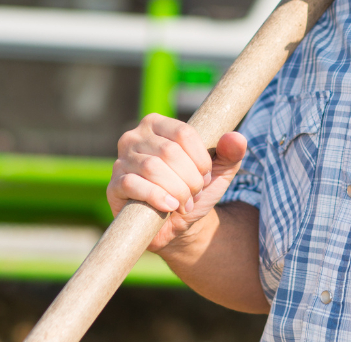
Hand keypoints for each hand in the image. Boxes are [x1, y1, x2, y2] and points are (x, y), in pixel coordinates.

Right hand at [108, 114, 248, 251]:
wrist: (178, 225)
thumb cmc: (196, 190)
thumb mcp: (219, 171)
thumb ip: (231, 152)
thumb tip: (236, 138)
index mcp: (158, 125)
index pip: (183, 133)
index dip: (200, 159)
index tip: (205, 177)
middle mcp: (134, 137)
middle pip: (169, 151)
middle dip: (190, 178)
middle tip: (195, 194)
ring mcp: (120, 161)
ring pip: (152, 168)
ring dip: (177, 190)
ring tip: (184, 203)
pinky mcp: (114, 186)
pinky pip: (132, 184)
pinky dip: (157, 197)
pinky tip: (170, 206)